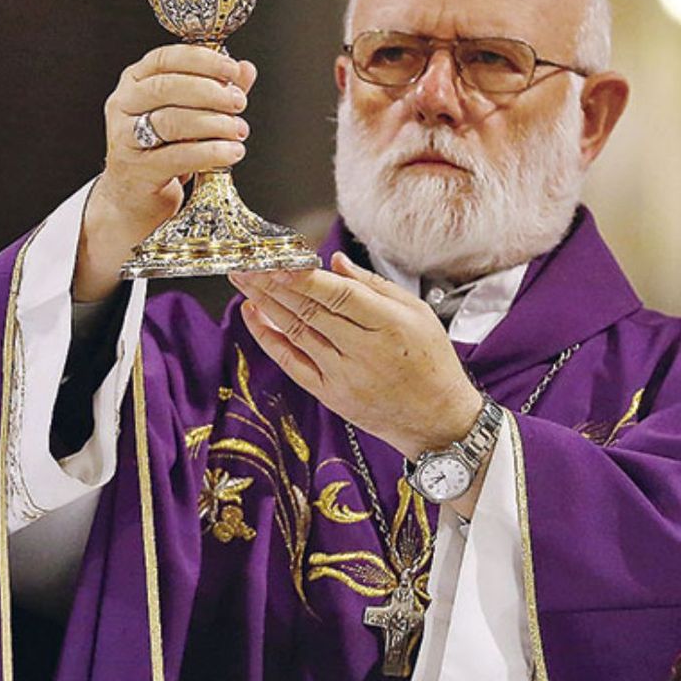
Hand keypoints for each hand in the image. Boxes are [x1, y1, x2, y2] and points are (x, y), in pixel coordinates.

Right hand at [74, 45, 254, 301]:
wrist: (133, 197)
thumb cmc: (161, 148)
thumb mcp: (188, 113)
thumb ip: (216, 88)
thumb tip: (247, 69)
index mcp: (134, 81)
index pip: (165, 58)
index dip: (202, 60)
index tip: (233, 70)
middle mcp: (123, 105)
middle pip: (168, 87)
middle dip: (211, 92)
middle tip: (239, 103)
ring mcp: (125, 138)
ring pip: (172, 121)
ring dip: (214, 123)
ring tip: (238, 131)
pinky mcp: (137, 170)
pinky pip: (177, 156)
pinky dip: (210, 153)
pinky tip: (231, 153)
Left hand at [230, 252, 481, 460]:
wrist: (437, 420)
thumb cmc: (430, 362)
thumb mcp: (417, 313)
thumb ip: (373, 285)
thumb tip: (334, 262)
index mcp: (390, 325)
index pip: (339, 295)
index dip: (304, 278)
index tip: (277, 260)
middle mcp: (363, 351)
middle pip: (310, 311)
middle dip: (273, 284)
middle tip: (246, 262)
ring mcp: (342, 375)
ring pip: (295, 332)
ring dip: (265, 304)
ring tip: (243, 280)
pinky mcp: (328, 394)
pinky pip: (290, 362)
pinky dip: (269, 337)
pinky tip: (253, 314)